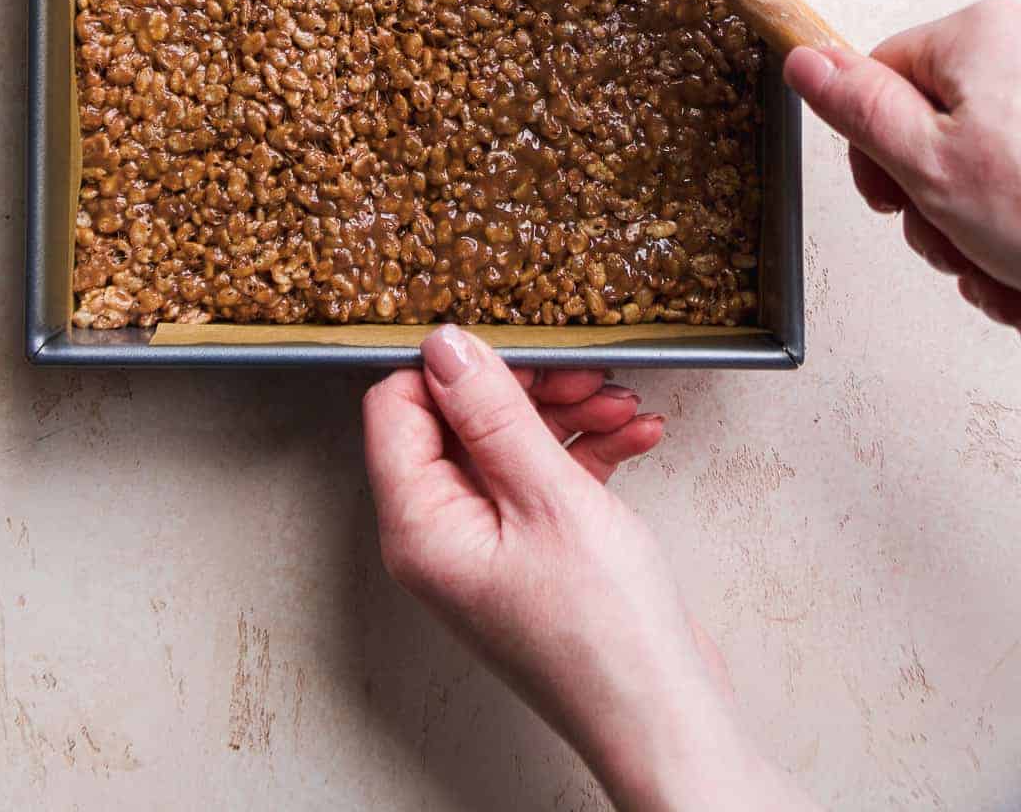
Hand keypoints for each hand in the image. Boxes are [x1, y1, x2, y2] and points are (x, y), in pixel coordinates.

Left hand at [363, 328, 811, 810]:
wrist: (668, 720)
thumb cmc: (605, 638)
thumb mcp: (547, 498)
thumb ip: (493, 413)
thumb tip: (445, 346)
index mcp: (420, 526)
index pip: (396, 409)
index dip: (449, 369)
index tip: (510, 344)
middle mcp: (443, 535)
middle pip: (459, 422)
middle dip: (525, 386)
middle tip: (581, 371)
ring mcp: (490, 546)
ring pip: (510, 444)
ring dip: (568, 413)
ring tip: (620, 403)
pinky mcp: (536, 552)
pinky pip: (547, 477)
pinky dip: (590, 451)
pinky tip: (637, 435)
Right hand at [784, 0, 1020, 329]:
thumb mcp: (932, 166)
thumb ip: (860, 110)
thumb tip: (805, 59)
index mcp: (980, 37)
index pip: (883, 75)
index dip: (873, 149)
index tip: (888, 199)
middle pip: (934, 131)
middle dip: (937, 209)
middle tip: (958, 243)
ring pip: (983, 174)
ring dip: (980, 240)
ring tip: (1006, 269)